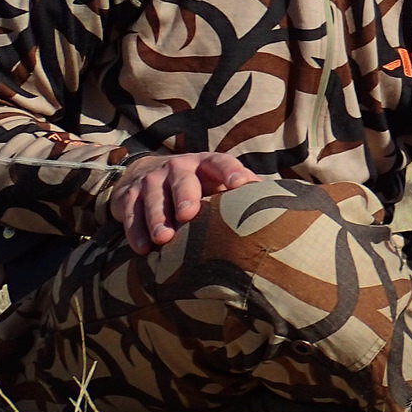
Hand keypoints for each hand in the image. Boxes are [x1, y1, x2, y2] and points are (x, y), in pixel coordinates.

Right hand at [110, 152, 259, 255]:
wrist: (143, 172)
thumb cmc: (196, 183)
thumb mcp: (217, 180)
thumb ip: (243, 187)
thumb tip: (283, 198)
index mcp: (205, 163)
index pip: (221, 163)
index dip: (231, 171)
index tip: (241, 184)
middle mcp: (177, 167)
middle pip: (182, 180)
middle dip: (185, 196)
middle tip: (189, 214)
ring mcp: (151, 180)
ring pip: (154, 198)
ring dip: (158, 218)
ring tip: (163, 238)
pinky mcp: (128, 195)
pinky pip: (130, 213)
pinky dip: (135, 231)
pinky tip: (141, 248)